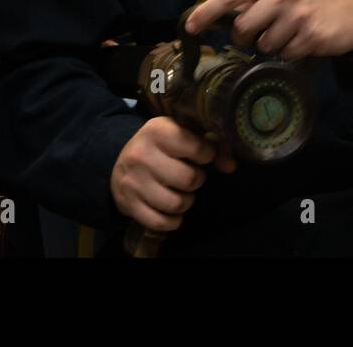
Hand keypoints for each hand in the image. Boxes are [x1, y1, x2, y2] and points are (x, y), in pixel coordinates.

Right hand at [110, 117, 236, 232]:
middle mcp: (141, 154)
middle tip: (191, 176)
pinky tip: (172, 211)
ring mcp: (132, 181)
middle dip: (197, 180)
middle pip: (188, 179)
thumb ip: (214, 145)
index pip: (197, 149)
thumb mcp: (185, 134)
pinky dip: (173, 221)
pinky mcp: (127, 204)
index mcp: (157, 130)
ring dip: (186, 201)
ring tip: (182, 192)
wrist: (121, 161)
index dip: (207, 155)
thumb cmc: (163, 145)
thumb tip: (231, 166)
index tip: (202, 156)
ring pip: (176, 204)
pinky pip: (160, 222)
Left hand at [185, 0, 352, 59]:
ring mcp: (298, 13)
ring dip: (271, 45)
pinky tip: (303, 39)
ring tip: (289, 32)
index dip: (206, 12)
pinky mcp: (310, 35)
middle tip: (259, 33)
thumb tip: (216, 15)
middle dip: (244, 37)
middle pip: (242, 26)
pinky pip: (284, 54)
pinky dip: (290, 52)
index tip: (191, 26)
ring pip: (262, 44)